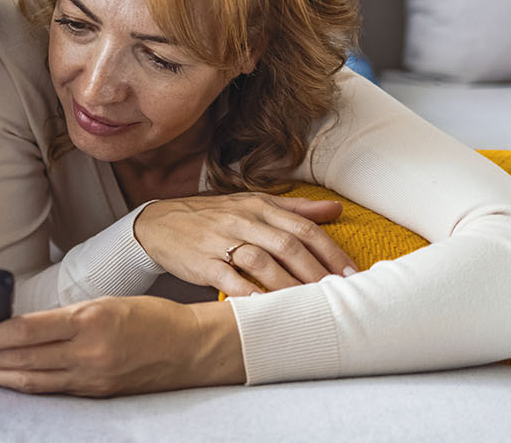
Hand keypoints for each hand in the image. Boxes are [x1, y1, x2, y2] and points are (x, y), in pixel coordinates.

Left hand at [0, 296, 242, 395]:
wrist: (193, 349)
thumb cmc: (150, 318)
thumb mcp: (104, 303)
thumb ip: (64, 317)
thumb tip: (16, 326)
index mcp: (90, 320)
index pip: (26, 330)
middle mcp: (90, 352)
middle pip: (22, 359)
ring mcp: (93, 377)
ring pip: (31, 380)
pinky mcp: (98, 394)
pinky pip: (51, 390)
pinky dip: (21, 386)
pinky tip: (1, 381)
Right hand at [133, 192, 356, 296]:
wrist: (160, 223)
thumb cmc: (213, 216)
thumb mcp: (252, 204)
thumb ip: (295, 209)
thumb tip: (334, 211)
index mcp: (260, 206)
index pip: (303, 227)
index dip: (330, 251)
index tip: (351, 274)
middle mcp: (244, 220)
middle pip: (288, 245)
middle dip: (316, 272)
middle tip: (338, 295)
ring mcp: (222, 240)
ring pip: (261, 261)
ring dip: (288, 285)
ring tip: (309, 305)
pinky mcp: (202, 261)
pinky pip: (228, 277)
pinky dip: (247, 292)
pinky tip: (263, 306)